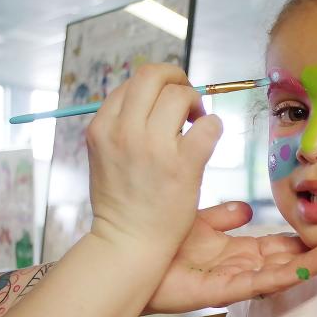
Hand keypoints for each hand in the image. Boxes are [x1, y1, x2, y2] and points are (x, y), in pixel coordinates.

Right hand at [86, 64, 221, 263]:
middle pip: (153, 75)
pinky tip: (209, 138)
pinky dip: (214, 126)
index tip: (166, 104)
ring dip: (195, 103)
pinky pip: (208, 125)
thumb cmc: (121, 202)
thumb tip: (151, 101)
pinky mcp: (183, 165)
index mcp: (102, 127)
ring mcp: (153, 147)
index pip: (132, 82)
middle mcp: (124, 132)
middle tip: (187, 99)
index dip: (156, 86)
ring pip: (180, 95)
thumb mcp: (106, 155)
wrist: (128, 241)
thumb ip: (123, 126)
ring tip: (196, 123)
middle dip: (176, 79)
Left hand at [145, 201, 316, 313]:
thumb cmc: (159, 243)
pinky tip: (309, 267)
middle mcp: (239, 268)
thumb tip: (247, 209)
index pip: (277, 246)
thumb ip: (224, 216)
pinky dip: (287, 276)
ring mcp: (234, 281)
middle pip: (287, 261)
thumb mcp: (199, 222)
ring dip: (312, 266)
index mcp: (234, 251)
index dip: (303, 241)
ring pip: (282, 273)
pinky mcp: (223, 291)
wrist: (129, 258)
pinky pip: (260, 283)